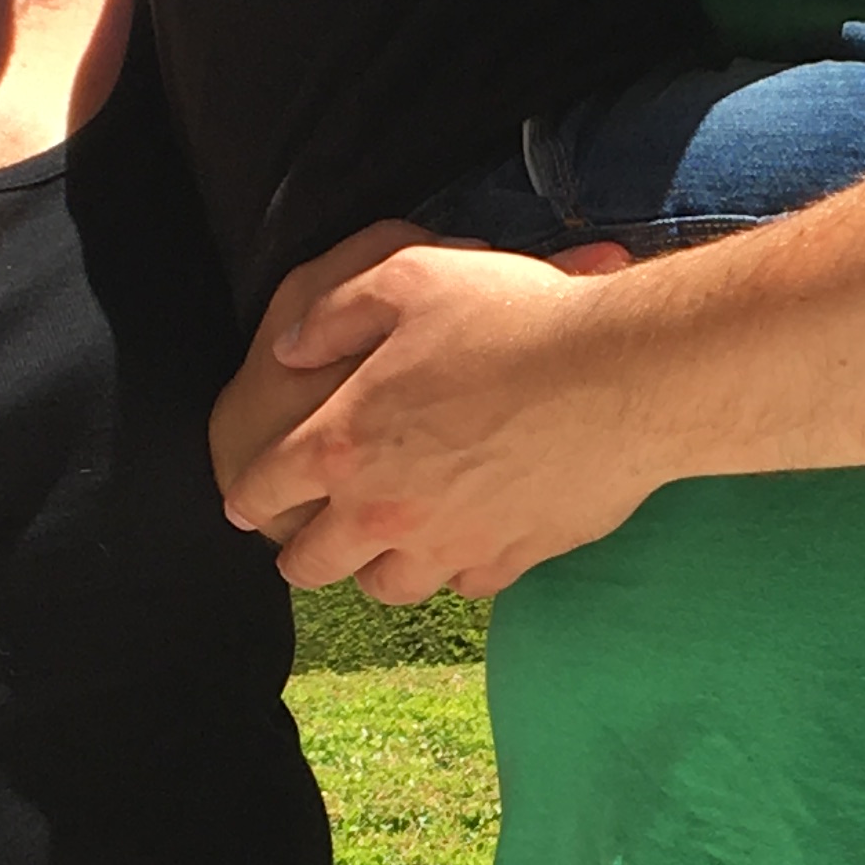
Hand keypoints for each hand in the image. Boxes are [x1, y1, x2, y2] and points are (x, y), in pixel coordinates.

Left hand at [224, 240, 672, 598]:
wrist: (622, 374)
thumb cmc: (513, 316)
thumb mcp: (407, 277)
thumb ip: (333, 313)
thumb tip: (286, 346)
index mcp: (342, 442)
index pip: (266, 487)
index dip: (247, 495)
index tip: (243, 504)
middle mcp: (384, 510)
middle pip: (315, 563)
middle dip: (300, 555)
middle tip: (303, 548)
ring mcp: (449, 543)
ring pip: (388, 587)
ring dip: (377, 570)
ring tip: (386, 550)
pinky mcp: (511, 559)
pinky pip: (466, 585)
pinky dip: (458, 568)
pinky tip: (466, 542)